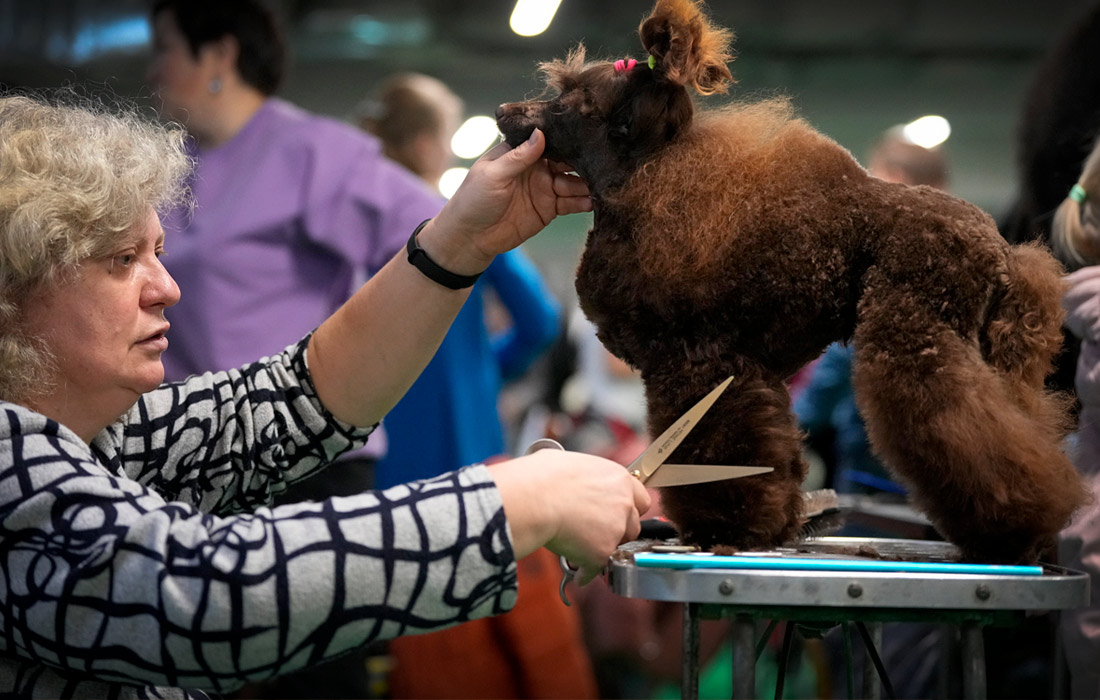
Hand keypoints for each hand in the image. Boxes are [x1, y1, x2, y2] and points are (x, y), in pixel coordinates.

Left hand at [418, 129, 591, 274]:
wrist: (470, 238)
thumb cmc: (473, 200)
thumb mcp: (493, 174)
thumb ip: (518, 156)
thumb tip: (540, 133)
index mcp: (520, 152)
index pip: (549, 140)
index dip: (568, 138)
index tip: (588, 134)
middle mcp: (537, 167)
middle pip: (567, 160)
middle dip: (585, 160)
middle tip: (605, 159)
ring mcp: (545, 188)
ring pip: (574, 182)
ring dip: (589, 183)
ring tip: (606, 182)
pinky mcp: (550, 209)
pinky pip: (572, 203)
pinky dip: (585, 202)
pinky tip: (597, 200)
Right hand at [489, 448, 650, 584]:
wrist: (533, 499)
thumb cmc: (542, 477)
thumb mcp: (569, 462)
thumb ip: (584, 475)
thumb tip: (571, 477)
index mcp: (619, 479)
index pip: (640, 499)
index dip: (627, 509)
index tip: (616, 515)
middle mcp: (624, 503)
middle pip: (633, 525)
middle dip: (618, 532)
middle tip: (598, 534)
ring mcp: (616, 529)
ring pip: (619, 547)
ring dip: (605, 550)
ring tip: (585, 553)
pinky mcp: (602, 551)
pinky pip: (597, 568)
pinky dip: (587, 572)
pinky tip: (577, 574)